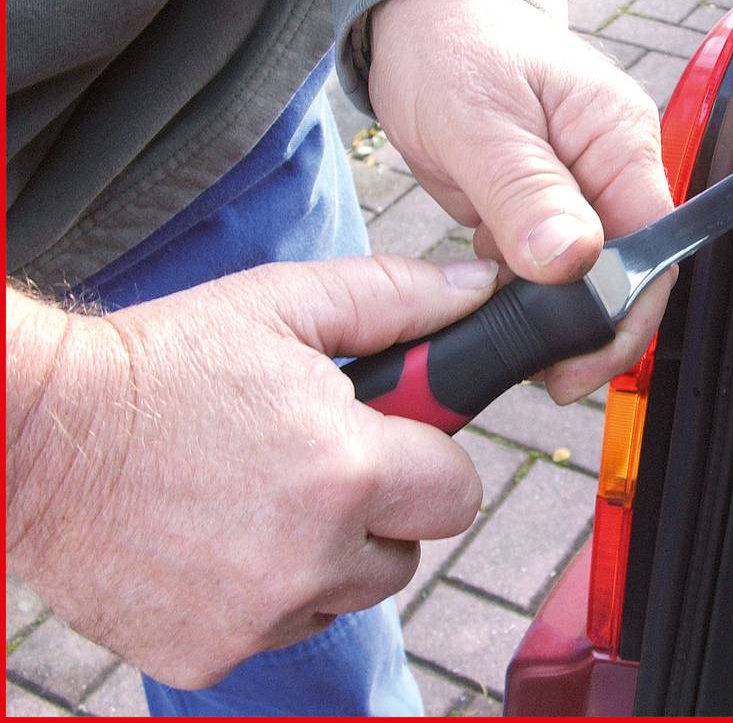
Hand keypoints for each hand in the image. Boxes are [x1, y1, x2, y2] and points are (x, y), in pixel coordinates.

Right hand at [5, 256, 497, 688]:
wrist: (38, 437)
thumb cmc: (162, 364)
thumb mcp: (283, 306)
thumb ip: (396, 298)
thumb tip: (476, 293)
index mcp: (346, 468)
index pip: (458, 491)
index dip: (427, 460)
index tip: (390, 441)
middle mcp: (312, 555)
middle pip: (407, 553)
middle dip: (380, 513)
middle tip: (315, 467)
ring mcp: (261, 614)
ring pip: (347, 595)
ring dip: (326, 556)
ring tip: (257, 499)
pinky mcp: (212, 652)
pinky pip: (283, 628)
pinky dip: (267, 594)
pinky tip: (216, 541)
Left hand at [368, 0, 675, 402]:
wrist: (424, 24)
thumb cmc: (452, 49)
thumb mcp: (478, 121)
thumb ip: (526, 193)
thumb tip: (572, 261)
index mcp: (617, 136)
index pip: (650, 243)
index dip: (623, 312)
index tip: (578, 360)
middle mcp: (614, 165)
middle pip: (629, 272)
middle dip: (590, 330)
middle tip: (544, 374)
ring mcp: (586, 188)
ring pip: (590, 280)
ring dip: (553, 319)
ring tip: (510, 344)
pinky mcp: (553, 206)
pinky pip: (554, 269)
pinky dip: (527, 295)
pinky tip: (496, 302)